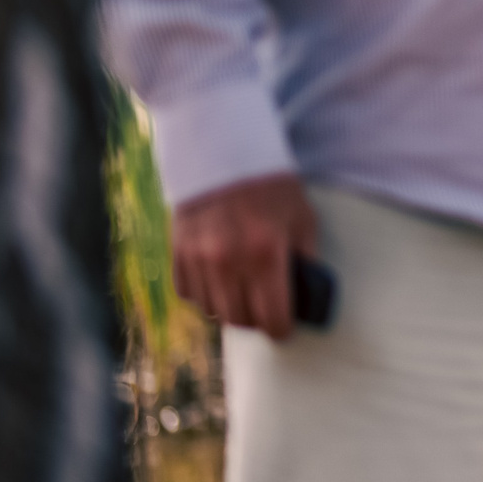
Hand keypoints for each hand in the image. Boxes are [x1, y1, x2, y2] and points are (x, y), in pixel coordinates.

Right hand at [171, 172, 317, 340]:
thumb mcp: (303, 218)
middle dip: (257, 319)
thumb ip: (305, 260)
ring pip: (214, 312)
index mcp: (265, 253)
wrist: (222, 153)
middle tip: (267, 308)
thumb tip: (305, 296)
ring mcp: (198, 260)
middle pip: (241, 320)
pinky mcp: (177, 255)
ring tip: (245, 291)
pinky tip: (221, 278)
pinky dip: (206, 295)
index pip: (271, 317)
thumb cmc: (272, 187)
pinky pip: (191, 295)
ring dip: (231, 308)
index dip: (281, 328)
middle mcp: (228, 262)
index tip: (285, 326)